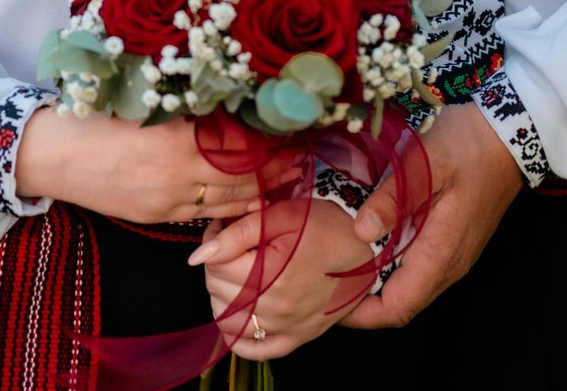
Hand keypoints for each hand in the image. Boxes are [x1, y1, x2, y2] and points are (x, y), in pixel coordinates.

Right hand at [12, 107, 298, 225]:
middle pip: (243, 178)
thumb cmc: (97, 117)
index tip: (291, 130)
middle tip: (300, 159)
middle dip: (275, 171)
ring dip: (259, 193)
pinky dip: (229, 207)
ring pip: (228, 202)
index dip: (270, 141)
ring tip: (284, 180)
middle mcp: (178, 176)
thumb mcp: (148, 106)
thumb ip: (191, 112)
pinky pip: (204, 214)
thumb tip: (234, 107)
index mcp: (179, 141)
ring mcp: (168, 202)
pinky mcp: (157, 217)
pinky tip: (246, 199)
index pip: (241, 146)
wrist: (53, 155)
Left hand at [193, 199, 381, 358]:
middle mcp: (278, 308)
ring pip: (227, 319)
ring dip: (223, 294)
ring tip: (240, 272)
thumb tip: (200, 255)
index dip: (214, 240)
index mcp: (273, 274)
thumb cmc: (328, 226)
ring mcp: (287, 327)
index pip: (214, 264)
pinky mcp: (296, 338)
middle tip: (233, 245)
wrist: (366, 249)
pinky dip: (238, 335)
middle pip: (217, 290)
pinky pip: (253, 350)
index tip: (225, 229)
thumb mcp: (283, 216)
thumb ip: (238, 232)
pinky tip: (240, 313)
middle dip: (217, 264)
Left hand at [341, 104, 519, 327]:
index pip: (398, 308)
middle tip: (324, 279)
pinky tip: (369, 241)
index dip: (360, 314)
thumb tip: (361, 230)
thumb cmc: (470, 145)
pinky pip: (418, 269)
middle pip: (400, 304)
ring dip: (375, 284)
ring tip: (339, 261)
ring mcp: (454, 254)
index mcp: (442, 253)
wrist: (513, 132)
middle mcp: (449, 264)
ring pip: (409, 287)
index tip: (326, 299)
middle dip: (361, 302)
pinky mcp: (453, 241)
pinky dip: (390, 267)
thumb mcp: (428, 161)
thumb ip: (395, 197)